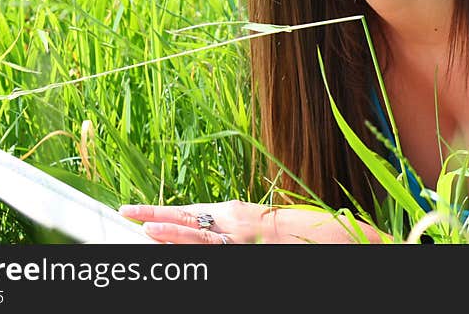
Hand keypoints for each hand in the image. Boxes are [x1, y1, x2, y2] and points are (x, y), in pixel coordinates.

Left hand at [119, 199, 385, 243]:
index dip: (168, 213)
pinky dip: (193, 252)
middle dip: (156, 218)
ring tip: (142, 226)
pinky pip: (218, 256)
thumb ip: (245, 228)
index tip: (141, 213)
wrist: (344, 239)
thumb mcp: (273, 227)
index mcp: (243, 214)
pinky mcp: (254, 255)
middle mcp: (241, 224)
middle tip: (125, 213)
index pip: (197, 213)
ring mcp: (246, 242)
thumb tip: (221, 230)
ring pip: (199, 237)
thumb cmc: (313, 232)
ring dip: (169, 231)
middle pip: (190, 221)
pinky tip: (174, 247)